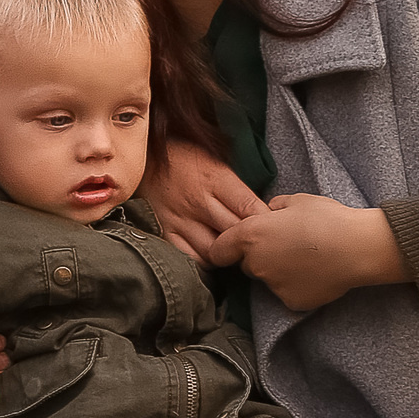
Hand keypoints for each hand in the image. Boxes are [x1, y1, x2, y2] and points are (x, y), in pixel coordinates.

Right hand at [144, 141, 263, 263]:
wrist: (144, 157)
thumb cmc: (186, 158)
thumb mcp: (216, 163)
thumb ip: (237, 189)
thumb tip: (265, 213)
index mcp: (215, 179)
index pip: (249, 207)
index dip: (266, 222)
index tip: (273, 229)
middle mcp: (198, 201)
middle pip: (235, 233)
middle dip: (250, 241)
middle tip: (259, 245)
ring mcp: (180, 219)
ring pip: (214, 251)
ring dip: (228, 254)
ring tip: (235, 250)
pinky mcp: (165, 232)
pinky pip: (191, 258)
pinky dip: (205, 260)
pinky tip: (212, 254)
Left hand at [210, 194, 408, 312]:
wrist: (358, 247)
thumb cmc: (328, 218)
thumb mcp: (298, 200)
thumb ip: (275, 207)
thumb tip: (269, 212)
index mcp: (251, 235)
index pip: (218, 250)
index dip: (226, 248)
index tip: (236, 247)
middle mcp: (256, 264)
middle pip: (246, 264)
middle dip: (259, 257)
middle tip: (287, 246)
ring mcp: (273, 286)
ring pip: (268, 280)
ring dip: (279, 271)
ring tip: (308, 259)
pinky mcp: (291, 302)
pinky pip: (287, 293)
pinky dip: (297, 285)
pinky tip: (316, 273)